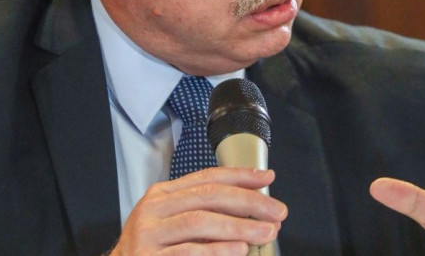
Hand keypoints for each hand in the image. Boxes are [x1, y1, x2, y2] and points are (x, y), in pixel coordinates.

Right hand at [111, 167, 286, 254]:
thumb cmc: (153, 251)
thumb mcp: (173, 223)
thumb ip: (204, 211)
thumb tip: (254, 206)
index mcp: (162, 195)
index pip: (206, 177)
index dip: (239, 175)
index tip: (267, 178)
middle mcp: (153, 210)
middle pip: (208, 196)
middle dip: (248, 202)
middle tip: (276, 212)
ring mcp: (148, 235)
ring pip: (200, 222)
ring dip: (239, 226)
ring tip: (266, 232)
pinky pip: (189, 252)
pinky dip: (218, 250)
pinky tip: (239, 249)